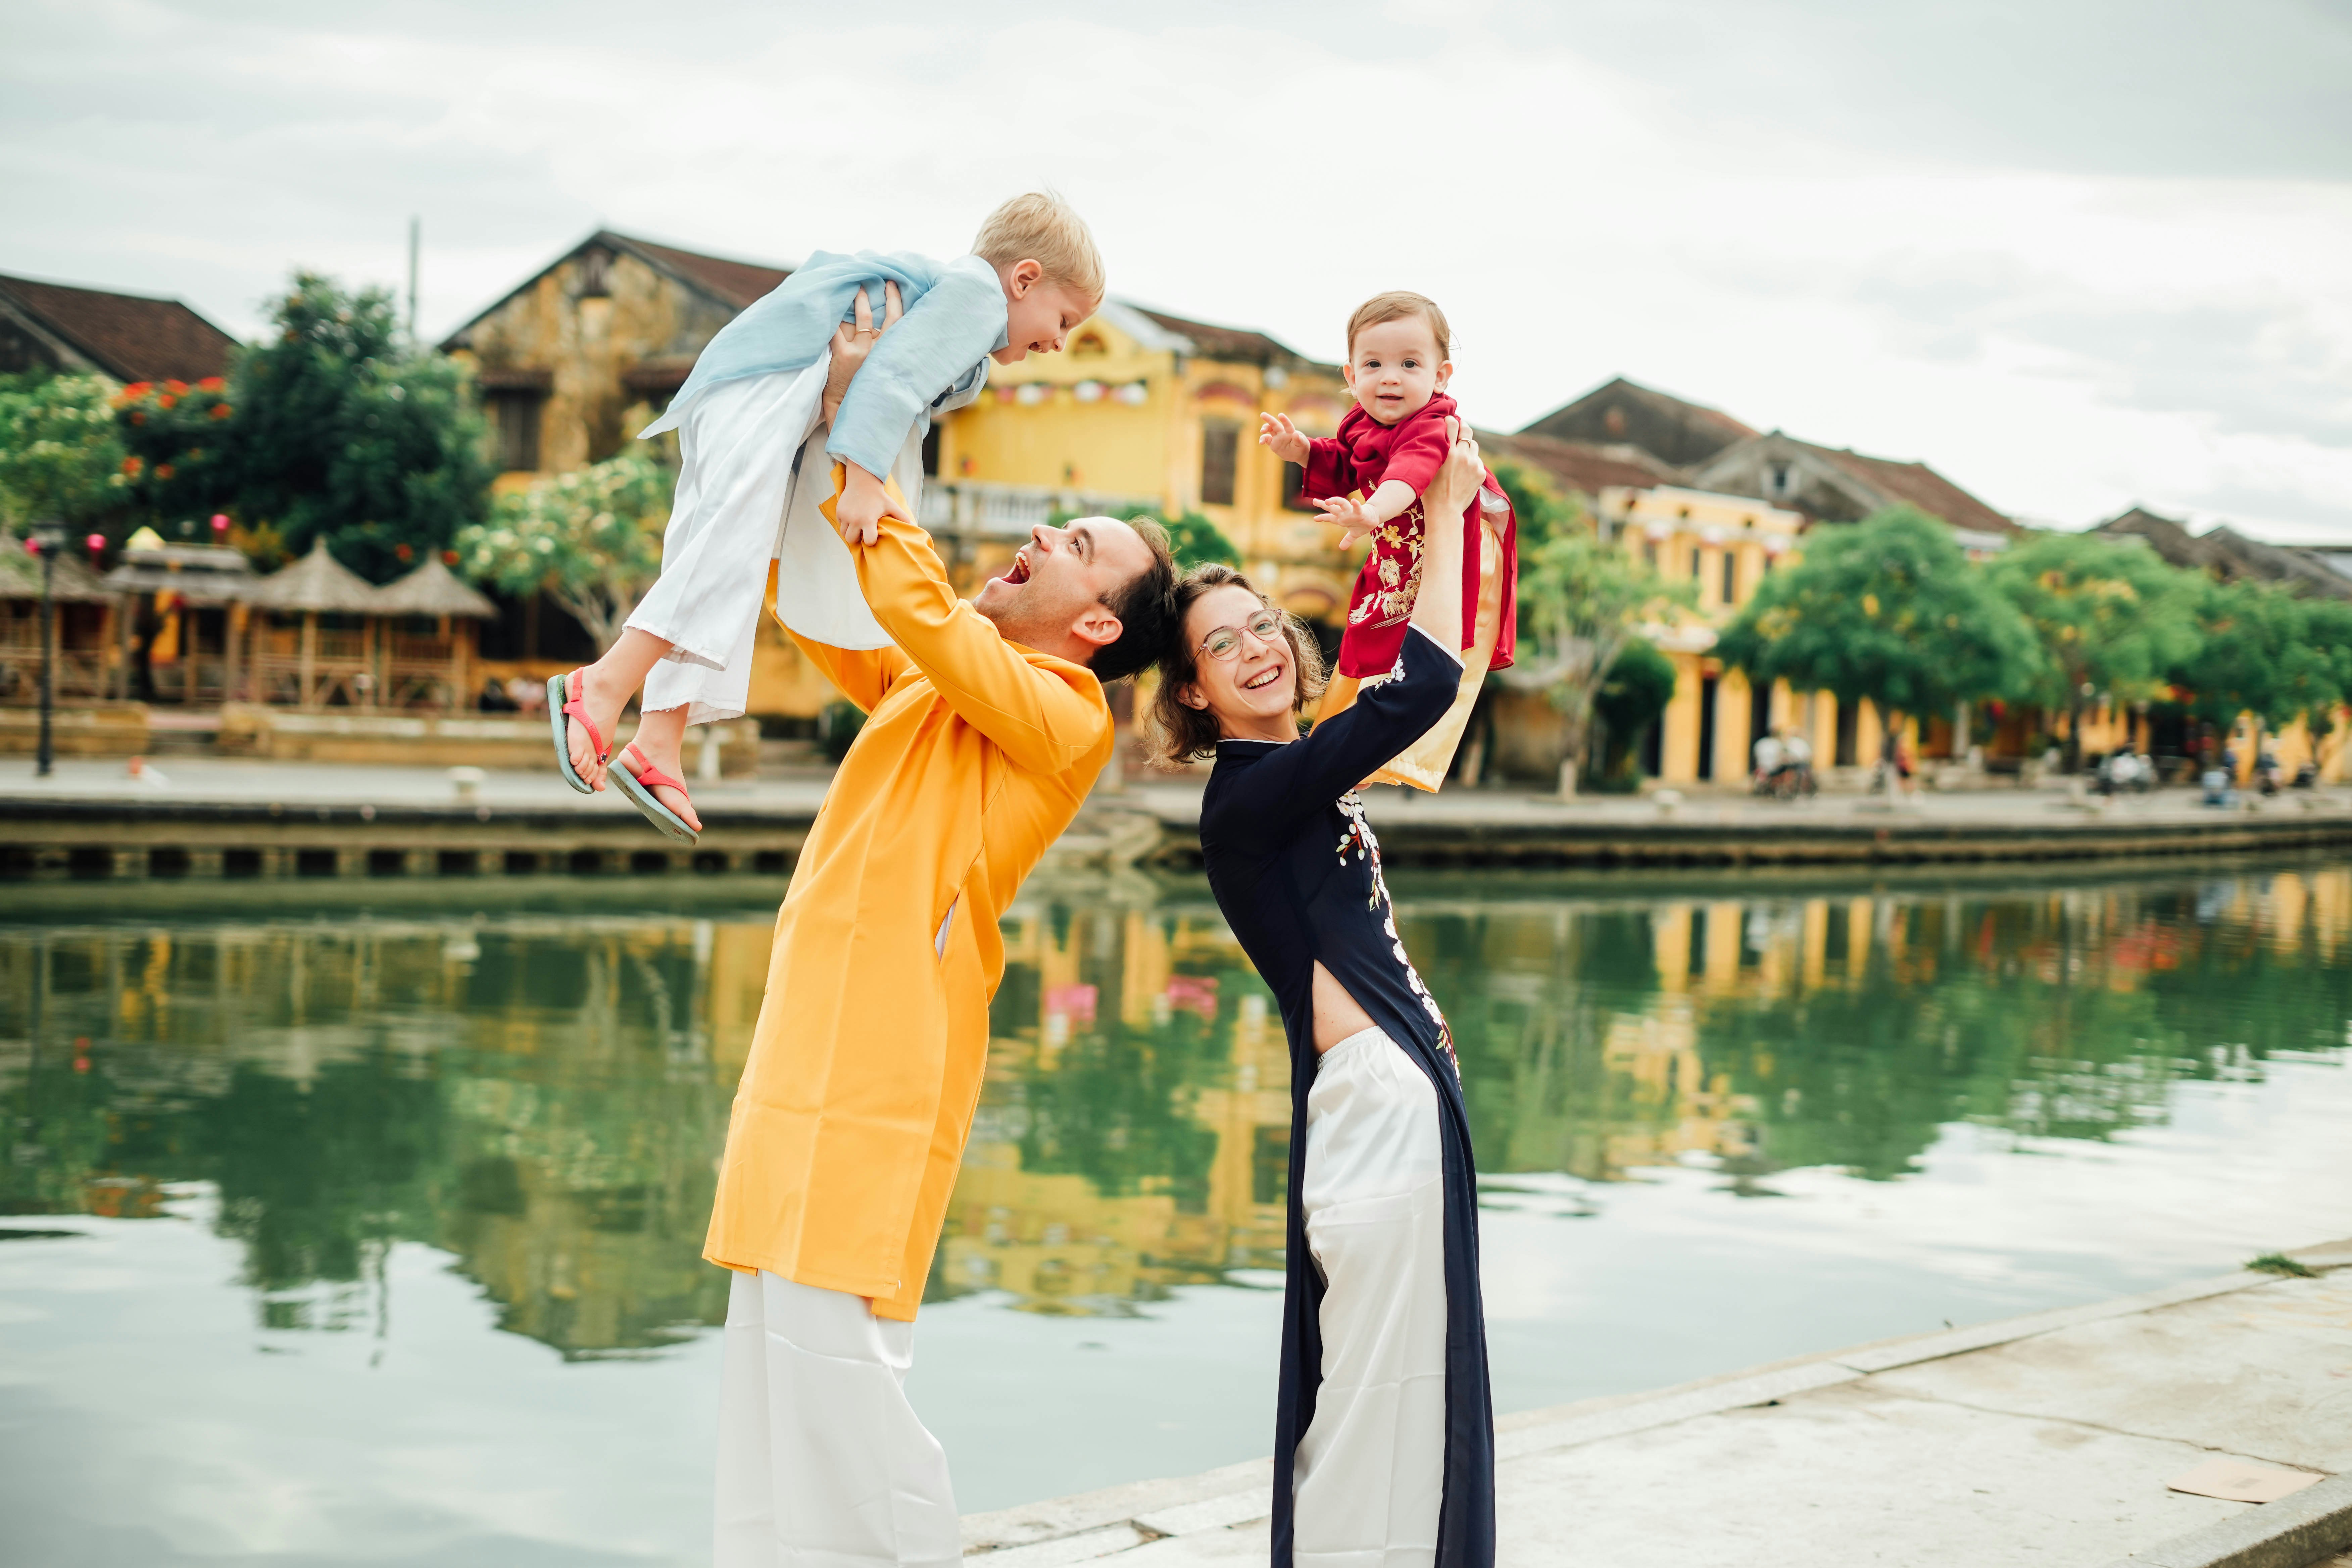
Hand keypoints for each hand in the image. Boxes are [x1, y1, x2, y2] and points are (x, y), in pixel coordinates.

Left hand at [821, 282, 902, 427]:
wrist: (852, 418)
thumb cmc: (871, 403)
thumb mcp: (891, 385)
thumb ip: (896, 368)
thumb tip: (912, 361)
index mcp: (894, 357)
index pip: (902, 326)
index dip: (900, 306)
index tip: (898, 291)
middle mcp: (882, 352)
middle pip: (889, 317)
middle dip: (889, 297)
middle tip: (885, 281)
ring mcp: (862, 351)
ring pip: (862, 318)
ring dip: (860, 301)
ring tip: (857, 287)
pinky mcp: (843, 354)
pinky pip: (836, 329)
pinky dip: (833, 317)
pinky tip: (831, 306)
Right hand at [833, 461, 909, 546]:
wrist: (863, 481)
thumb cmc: (879, 496)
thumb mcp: (891, 505)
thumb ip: (901, 516)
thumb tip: (913, 525)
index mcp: (868, 520)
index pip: (868, 541)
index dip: (871, 541)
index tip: (872, 536)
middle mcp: (855, 519)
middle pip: (851, 540)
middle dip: (857, 539)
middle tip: (863, 533)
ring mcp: (845, 515)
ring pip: (844, 533)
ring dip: (850, 532)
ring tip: (857, 527)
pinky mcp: (839, 511)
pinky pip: (840, 524)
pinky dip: (845, 524)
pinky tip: (852, 518)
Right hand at [1258, 411, 1309, 463]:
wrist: (1297, 454)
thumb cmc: (1301, 447)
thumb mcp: (1303, 445)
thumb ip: (1299, 440)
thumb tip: (1296, 434)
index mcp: (1291, 432)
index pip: (1287, 425)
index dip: (1284, 420)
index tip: (1280, 415)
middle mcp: (1282, 433)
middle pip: (1275, 424)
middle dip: (1269, 419)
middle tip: (1262, 414)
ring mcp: (1277, 437)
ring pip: (1269, 429)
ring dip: (1265, 428)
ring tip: (1262, 431)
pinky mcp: (1272, 443)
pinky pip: (1266, 439)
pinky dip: (1262, 439)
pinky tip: (1261, 442)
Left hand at [1316, 493, 1378, 548]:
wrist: (1373, 518)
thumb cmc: (1362, 524)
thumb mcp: (1354, 534)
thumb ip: (1347, 540)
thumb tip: (1342, 548)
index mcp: (1342, 519)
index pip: (1330, 517)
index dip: (1322, 517)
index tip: (1315, 518)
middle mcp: (1345, 514)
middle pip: (1332, 508)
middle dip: (1324, 504)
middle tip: (1314, 501)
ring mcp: (1351, 512)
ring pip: (1342, 504)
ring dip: (1335, 501)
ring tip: (1327, 501)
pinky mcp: (1360, 512)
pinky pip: (1357, 508)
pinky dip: (1355, 504)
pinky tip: (1353, 500)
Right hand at [1432, 416, 1484, 516]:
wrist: (1445, 511)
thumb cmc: (1430, 490)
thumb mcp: (1428, 467)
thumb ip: (1434, 449)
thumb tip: (1438, 434)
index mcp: (1447, 452)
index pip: (1453, 424)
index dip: (1451, 419)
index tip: (1449, 420)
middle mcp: (1462, 455)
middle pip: (1467, 431)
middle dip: (1463, 427)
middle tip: (1459, 426)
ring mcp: (1474, 464)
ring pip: (1473, 445)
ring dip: (1468, 445)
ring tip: (1461, 452)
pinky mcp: (1481, 472)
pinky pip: (1477, 460)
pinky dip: (1472, 461)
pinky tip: (1463, 469)